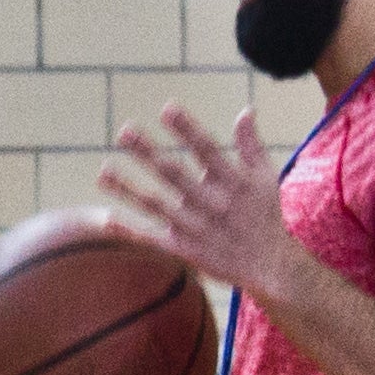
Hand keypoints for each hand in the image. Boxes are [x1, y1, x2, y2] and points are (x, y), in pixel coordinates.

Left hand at [98, 102, 304, 303]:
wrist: (271, 267)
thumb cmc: (265, 215)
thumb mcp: (266, 177)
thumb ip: (252, 144)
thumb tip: (246, 110)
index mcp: (232, 182)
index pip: (206, 150)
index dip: (187, 129)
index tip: (167, 108)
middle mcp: (212, 203)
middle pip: (174, 174)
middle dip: (148, 152)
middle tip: (124, 131)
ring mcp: (196, 227)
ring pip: (156, 204)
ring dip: (129, 188)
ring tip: (103, 170)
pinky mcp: (185, 249)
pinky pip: (153, 239)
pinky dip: (130, 230)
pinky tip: (106, 217)